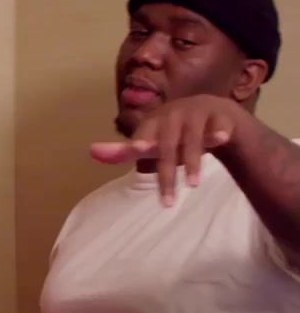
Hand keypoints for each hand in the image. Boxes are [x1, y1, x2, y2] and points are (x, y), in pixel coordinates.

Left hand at [89, 94, 246, 205]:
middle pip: (168, 146)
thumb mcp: (149, 140)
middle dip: (167, 173)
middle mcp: (173, 115)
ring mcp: (197, 113)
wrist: (208, 110)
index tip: (139, 148)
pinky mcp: (220, 115)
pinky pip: (220, 125)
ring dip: (193, 160)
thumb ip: (123, 150)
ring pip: (193, 138)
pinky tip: (222, 138)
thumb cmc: (171, 131)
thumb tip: (91, 151)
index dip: (140, 141)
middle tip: (168, 201)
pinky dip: (220, 132)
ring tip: (194, 184)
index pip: (144, 136)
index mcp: (153, 122)